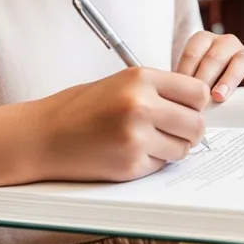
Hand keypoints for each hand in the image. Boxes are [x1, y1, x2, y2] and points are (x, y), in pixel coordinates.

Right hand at [21, 68, 210, 182]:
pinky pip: (161, 166)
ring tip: (147, 139)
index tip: (187, 108)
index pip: (198, 92)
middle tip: (173, 129)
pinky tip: (129, 152)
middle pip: (196, 124)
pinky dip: (151, 162)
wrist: (44, 135)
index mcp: (141, 77)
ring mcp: (136, 137)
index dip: (196, 103)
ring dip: (172, 148)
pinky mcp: (130, 164)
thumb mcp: (122, 82)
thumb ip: (159, 89)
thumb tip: (199, 104)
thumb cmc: (83, 107)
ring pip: (182, 148)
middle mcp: (141, 104)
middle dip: (189, 129)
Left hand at [176, 31, 243, 102]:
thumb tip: (173, 101)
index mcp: (205, 41)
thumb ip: (184, 86)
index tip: (182, 91)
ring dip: (229, 78)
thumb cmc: (203, 87)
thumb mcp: (191, 82)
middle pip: (215, 56)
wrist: (227, 93)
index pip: (193, 52)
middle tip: (200, 98)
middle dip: (206, 77)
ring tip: (219, 96)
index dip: (186, 72)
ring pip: (241, 59)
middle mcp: (226, 42)